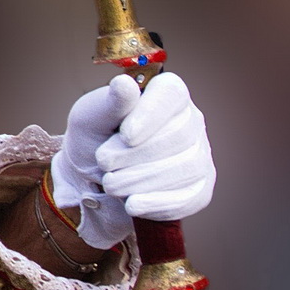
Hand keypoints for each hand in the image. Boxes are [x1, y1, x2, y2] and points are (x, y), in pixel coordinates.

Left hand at [50, 72, 214, 248]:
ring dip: (141, 180)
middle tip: (103, 162)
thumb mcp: (90, 117)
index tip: (126, 135)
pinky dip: (157, 204)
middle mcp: (190, 121)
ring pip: (186, 168)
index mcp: (166, 94)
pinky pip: (190, 198)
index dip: (151, 115)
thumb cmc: (93, 137)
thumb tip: (124, 84)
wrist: (91, 176)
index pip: (172, 95)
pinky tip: (132, 205)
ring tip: (110, 183)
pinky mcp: (198, 188)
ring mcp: (199, 155)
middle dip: (134, 155)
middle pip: (179, 136)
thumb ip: (109, 103)